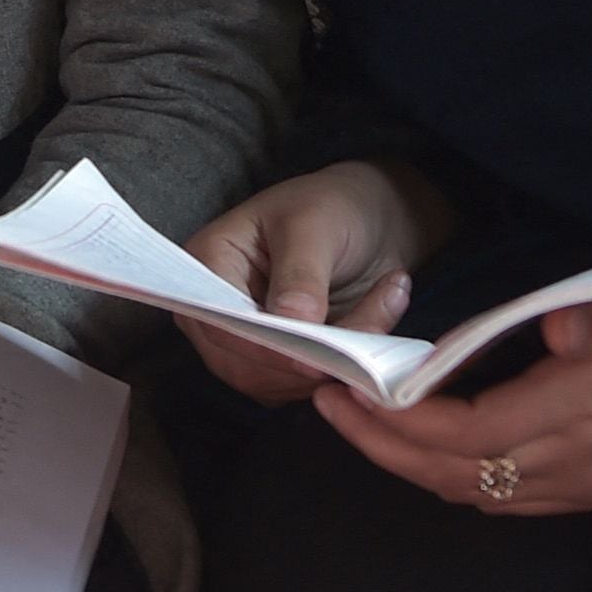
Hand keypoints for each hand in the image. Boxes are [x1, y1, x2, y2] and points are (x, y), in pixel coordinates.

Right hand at [180, 159, 449, 404]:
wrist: (368, 221)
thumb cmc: (332, 207)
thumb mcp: (316, 225)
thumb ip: (301, 275)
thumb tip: (290, 323)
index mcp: (209, 263)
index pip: (220, 323)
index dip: (262, 347)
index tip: (312, 359)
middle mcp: (219, 309)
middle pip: (245, 364)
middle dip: (309, 359)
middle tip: (366, 328)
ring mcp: (249, 340)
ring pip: (281, 382)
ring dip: (338, 359)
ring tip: (383, 304)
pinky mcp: (282, 361)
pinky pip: (308, 384)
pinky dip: (348, 364)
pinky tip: (378, 315)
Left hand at [315, 285, 591, 517]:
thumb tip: (549, 328)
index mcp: (582, 413)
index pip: (458, 436)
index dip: (391, 424)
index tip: (340, 392)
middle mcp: (578, 461)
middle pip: (454, 475)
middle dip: (382, 449)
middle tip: (328, 410)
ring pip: (480, 492)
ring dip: (417, 466)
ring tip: (372, 427)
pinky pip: (515, 497)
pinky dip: (464, 477)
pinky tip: (449, 450)